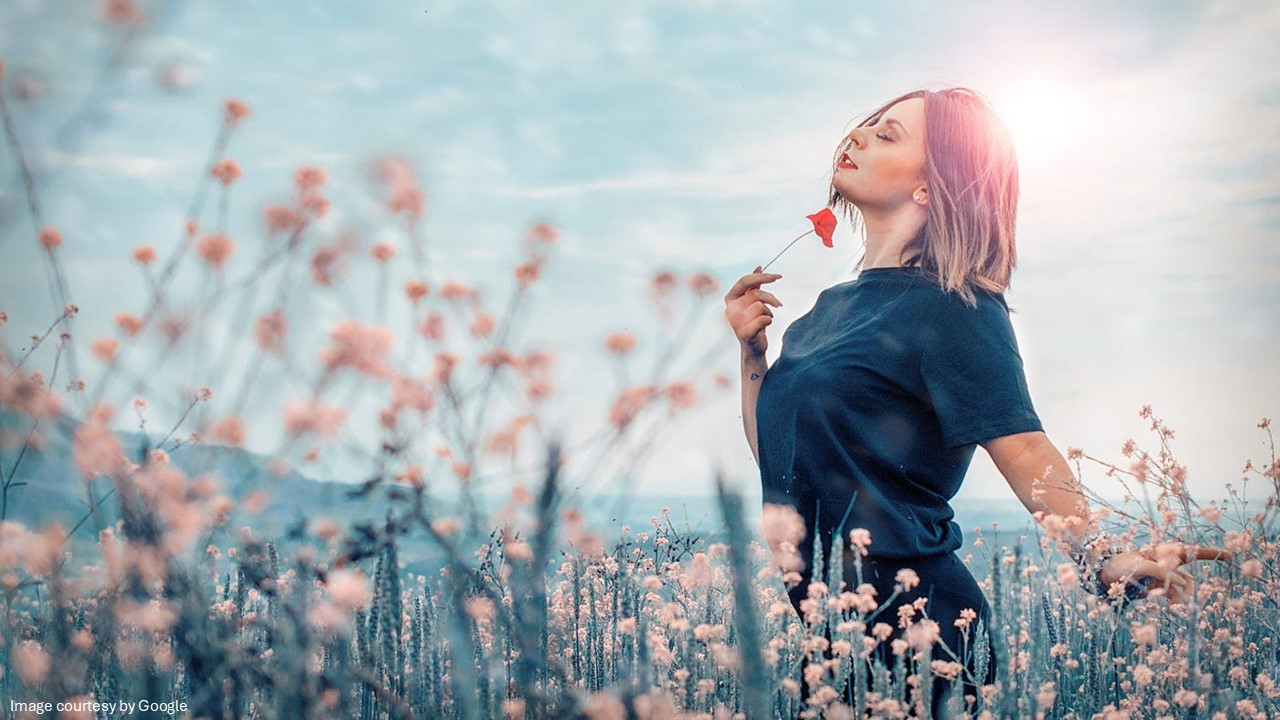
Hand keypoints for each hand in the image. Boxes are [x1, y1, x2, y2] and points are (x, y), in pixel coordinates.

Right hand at [724, 266, 782, 357]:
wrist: (753, 347)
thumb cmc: (753, 323)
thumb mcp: (752, 302)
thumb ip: (754, 285)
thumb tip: (758, 268)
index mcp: (730, 298)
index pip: (745, 281)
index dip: (762, 277)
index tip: (777, 277)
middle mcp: (730, 309)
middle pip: (756, 294)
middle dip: (771, 298)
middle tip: (778, 304)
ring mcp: (735, 321)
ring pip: (760, 306)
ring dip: (769, 312)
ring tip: (767, 318)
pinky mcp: (744, 333)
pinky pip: (763, 319)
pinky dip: (769, 321)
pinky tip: (765, 326)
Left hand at [1099, 543, 1232, 605]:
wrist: (1101, 576)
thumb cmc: (1118, 565)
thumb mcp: (1138, 565)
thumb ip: (1161, 572)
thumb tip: (1183, 583)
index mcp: (1163, 553)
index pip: (1190, 551)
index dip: (1209, 553)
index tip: (1229, 555)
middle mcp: (1166, 565)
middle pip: (1188, 579)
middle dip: (1190, 592)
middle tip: (1184, 606)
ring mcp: (1161, 578)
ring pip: (1181, 591)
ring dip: (1180, 601)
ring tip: (1174, 611)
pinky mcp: (1155, 590)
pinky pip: (1171, 597)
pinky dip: (1173, 604)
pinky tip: (1170, 610)